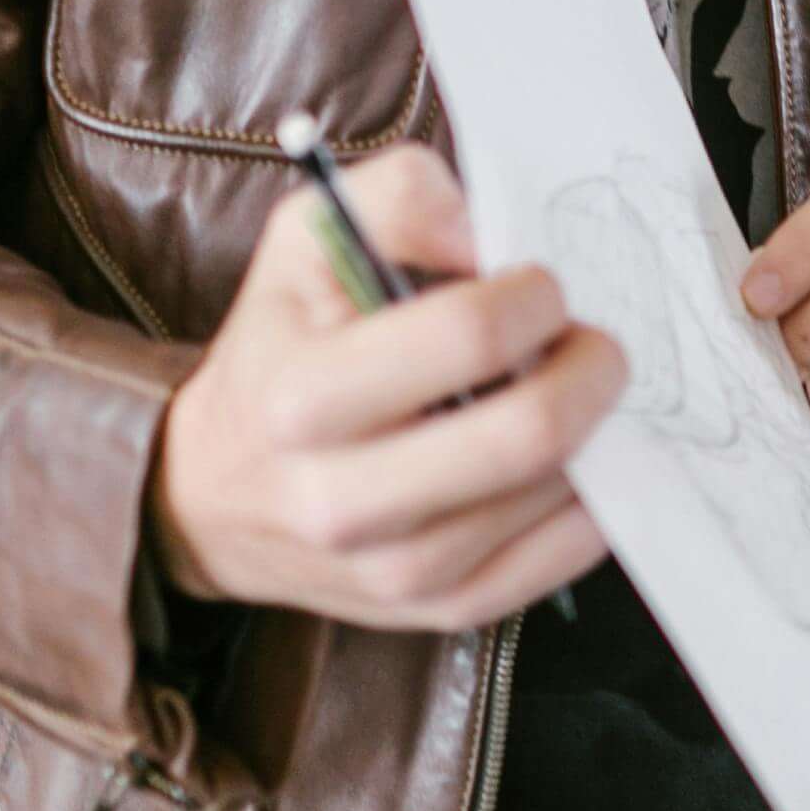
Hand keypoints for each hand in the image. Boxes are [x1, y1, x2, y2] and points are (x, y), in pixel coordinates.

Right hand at [146, 146, 624, 631]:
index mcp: (301, 394)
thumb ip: (402, 198)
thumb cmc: (281, 343)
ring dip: (594, 429)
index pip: (468, 334)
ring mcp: (396, 569)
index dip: (534, 295)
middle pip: (530, 431)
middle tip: (591, 340)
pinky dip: (593, 498)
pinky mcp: (441, 611)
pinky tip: (575, 456)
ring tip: (565, 390)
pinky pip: (563, 555)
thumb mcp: (307, 238)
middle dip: (592, 367)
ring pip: (556, 492)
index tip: (540, 284)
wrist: (215, 490)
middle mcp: (341, 498)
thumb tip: (491, 234)